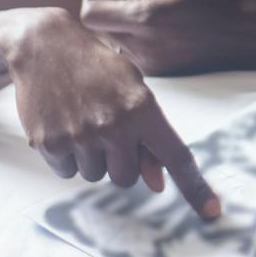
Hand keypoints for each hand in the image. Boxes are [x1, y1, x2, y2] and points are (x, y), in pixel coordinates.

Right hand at [7, 10, 220, 218]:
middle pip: (125, 178)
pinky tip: (63, 124)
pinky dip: (67, 156)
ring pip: (95, 175)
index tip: (211, 211)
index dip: (195, 187)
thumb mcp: (133, 90)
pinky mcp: (48, 143)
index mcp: (142, 109)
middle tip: (107, 131)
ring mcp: (79, 136)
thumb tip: (157, 184)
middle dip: (119, 162)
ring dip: (92, 158)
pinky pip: (67, 171)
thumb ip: (148, 137)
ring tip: (82, 121)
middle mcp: (113, 126)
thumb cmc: (98, 67)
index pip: (176, 157)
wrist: (45, 45)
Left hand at [73, 0, 255, 74]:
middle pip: (96, 32)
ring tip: (149, 22)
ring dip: (119, 33)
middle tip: (133, 5)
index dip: (95, 0)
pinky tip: (160, 38)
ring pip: (110, 48)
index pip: (89, 14)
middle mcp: (145, 47)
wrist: (249, 34)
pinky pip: (129, 60)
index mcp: (146, 17)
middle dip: (106, 17)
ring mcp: (152, 66)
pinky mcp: (159, 78)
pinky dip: (135, 48)